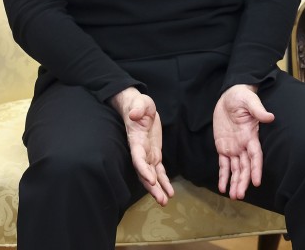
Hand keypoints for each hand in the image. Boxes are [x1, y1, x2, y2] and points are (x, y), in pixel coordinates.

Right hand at [109, 88, 173, 205]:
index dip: (143, 170)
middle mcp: (140, 151)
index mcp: (136, 140)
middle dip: (152, 186)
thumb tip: (135, 114)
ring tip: (165, 201)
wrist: (138, 107)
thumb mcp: (140, 103)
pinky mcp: (154, 154)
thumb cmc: (138, 104)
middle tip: (161, 199)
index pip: (138, 158)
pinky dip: (164, 181)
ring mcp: (147, 154)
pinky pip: (159, 170)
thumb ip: (138, 108)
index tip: (151, 180)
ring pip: (152, 175)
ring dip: (158, 188)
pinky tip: (170, 192)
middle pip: (144, 172)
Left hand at [213, 84, 274, 199]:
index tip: (257, 182)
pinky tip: (222, 188)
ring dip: (235, 182)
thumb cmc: (241, 96)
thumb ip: (258, 110)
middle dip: (243, 181)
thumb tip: (270, 117)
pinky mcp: (223, 146)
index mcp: (250, 135)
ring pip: (235, 169)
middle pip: (245, 167)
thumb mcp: (249, 101)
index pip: (255, 156)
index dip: (256, 169)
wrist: (229, 95)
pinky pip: (223, 164)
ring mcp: (234, 147)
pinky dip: (223, 176)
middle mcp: (243, 144)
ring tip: (233, 196)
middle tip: (239, 195)